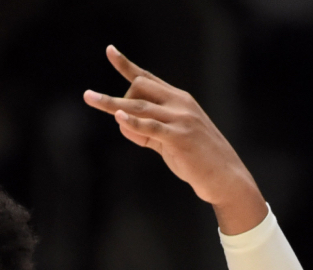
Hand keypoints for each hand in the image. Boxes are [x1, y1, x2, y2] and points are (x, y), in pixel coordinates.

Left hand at [83, 46, 267, 232]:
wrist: (224, 176)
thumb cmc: (195, 159)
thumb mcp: (167, 141)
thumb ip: (146, 132)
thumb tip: (121, 124)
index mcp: (178, 99)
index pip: (148, 78)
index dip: (126, 64)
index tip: (109, 50)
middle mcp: (180, 103)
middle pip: (139, 87)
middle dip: (119, 99)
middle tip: (115, 118)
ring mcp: (181, 119)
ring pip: (139, 106)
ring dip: (111, 103)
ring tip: (89, 97)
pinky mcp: (179, 137)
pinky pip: (151, 127)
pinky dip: (133, 123)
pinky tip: (118, 117)